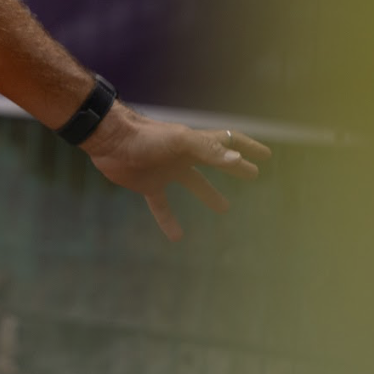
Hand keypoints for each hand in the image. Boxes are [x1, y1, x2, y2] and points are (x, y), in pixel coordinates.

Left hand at [80, 106, 270, 240]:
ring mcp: (165, 170)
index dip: (246, 147)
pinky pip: (161, 205)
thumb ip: (207, 150)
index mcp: (194, 143)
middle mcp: (182, 156)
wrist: (107, 140)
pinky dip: (168, 220)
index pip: (227, 142)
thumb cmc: (144, 136)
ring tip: (224, 208)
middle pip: (215, 162)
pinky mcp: (147, 185)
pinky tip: (176, 237)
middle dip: (234, 167)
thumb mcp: (179, 141)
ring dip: (208, 194)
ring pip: (192, 183)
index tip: (265, 155)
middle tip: (252, 175)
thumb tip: (236, 159)